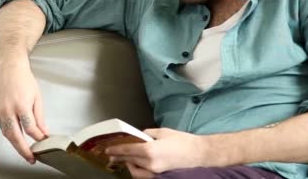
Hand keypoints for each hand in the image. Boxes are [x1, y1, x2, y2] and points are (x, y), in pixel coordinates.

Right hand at [0, 56, 48, 163]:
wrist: (10, 69)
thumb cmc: (24, 80)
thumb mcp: (37, 97)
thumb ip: (39, 117)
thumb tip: (43, 132)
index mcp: (21, 105)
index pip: (30, 128)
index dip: (38, 137)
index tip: (45, 141)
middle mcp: (9, 110)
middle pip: (16, 136)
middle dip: (24, 150)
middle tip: (32, 158)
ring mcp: (1, 112)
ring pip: (8, 134)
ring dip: (16, 146)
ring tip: (26, 153)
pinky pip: (4, 129)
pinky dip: (11, 137)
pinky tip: (17, 141)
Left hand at [105, 128, 223, 176]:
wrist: (198, 154)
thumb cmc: (182, 141)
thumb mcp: (162, 132)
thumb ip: (147, 134)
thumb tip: (138, 136)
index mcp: (150, 150)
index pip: (127, 150)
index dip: (116, 149)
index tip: (108, 149)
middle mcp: (150, 163)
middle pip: (129, 161)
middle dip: (119, 157)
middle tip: (112, 154)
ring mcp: (155, 172)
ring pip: (135, 171)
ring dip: (129, 164)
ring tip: (126, 159)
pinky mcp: (160, 176)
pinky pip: (144, 175)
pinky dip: (138, 170)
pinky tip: (137, 165)